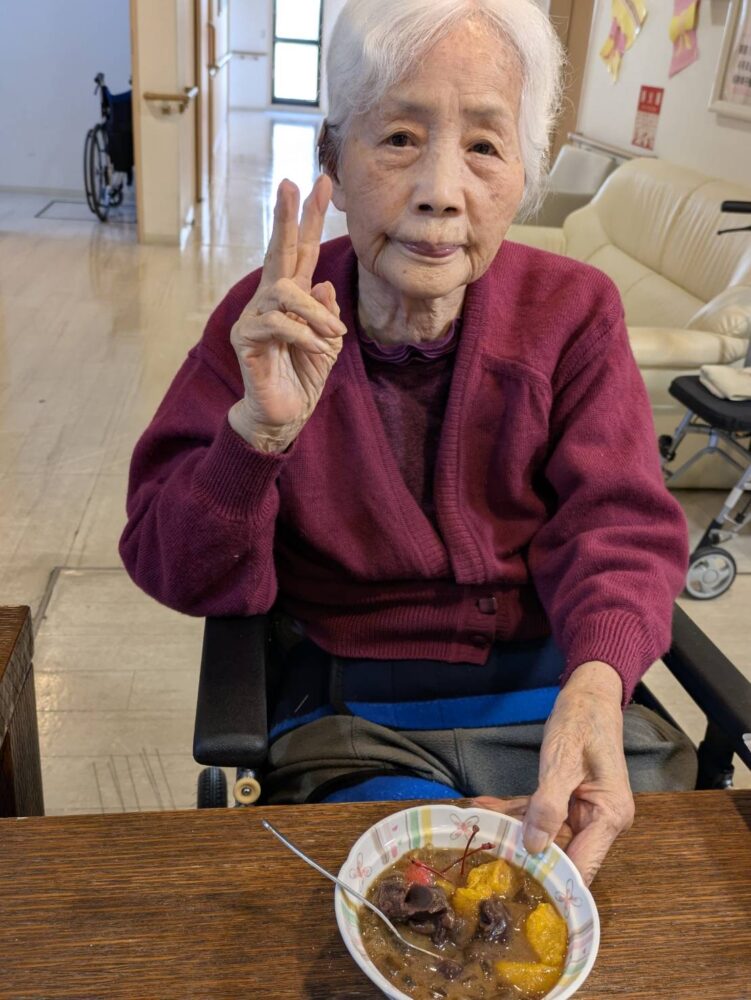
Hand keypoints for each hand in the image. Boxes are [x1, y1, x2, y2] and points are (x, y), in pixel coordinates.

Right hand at [229, 175, 346, 451]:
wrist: (285, 414)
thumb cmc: (303, 376)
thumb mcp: (327, 343)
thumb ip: (327, 313)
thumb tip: (322, 282)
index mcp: (292, 298)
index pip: (301, 251)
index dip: (309, 218)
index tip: (321, 182)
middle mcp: (269, 300)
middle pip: (278, 251)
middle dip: (287, 217)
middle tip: (292, 182)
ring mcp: (254, 317)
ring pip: (285, 292)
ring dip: (315, 315)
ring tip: (331, 339)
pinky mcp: (246, 338)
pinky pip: (277, 324)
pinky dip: (304, 337)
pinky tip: (317, 352)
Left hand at [474, 661, 634, 885]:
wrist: (590, 696)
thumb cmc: (582, 722)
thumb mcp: (563, 761)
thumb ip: (549, 804)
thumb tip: (534, 847)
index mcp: (609, 817)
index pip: (582, 866)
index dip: (552, 879)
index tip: (516, 882)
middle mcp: (601, 822)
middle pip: (561, 853)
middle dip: (524, 854)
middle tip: (486, 851)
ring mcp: (585, 812)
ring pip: (545, 834)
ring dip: (513, 829)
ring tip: (478, 826)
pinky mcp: (569, 801)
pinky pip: (540, 813)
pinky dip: (517, 811)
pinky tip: (486, 807)